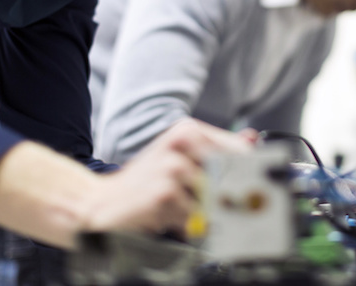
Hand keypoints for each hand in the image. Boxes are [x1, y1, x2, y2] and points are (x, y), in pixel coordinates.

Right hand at [84, 119, 253, 237]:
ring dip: (199, 212)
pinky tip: (163, 215)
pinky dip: (183, 223)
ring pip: (212, 199)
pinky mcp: (166, 192)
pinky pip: (194, 217)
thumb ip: (215, 150)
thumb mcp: (179, 158)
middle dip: (223, 196)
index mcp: (187, 131)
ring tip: (174, 206)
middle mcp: (181, 143)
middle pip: (230, 176)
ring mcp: (173, 167)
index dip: (249, 172)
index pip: (238, 150)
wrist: (101, 202)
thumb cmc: (144, 182)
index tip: (253, 186)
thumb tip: (252, 138)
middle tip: (205, 203)